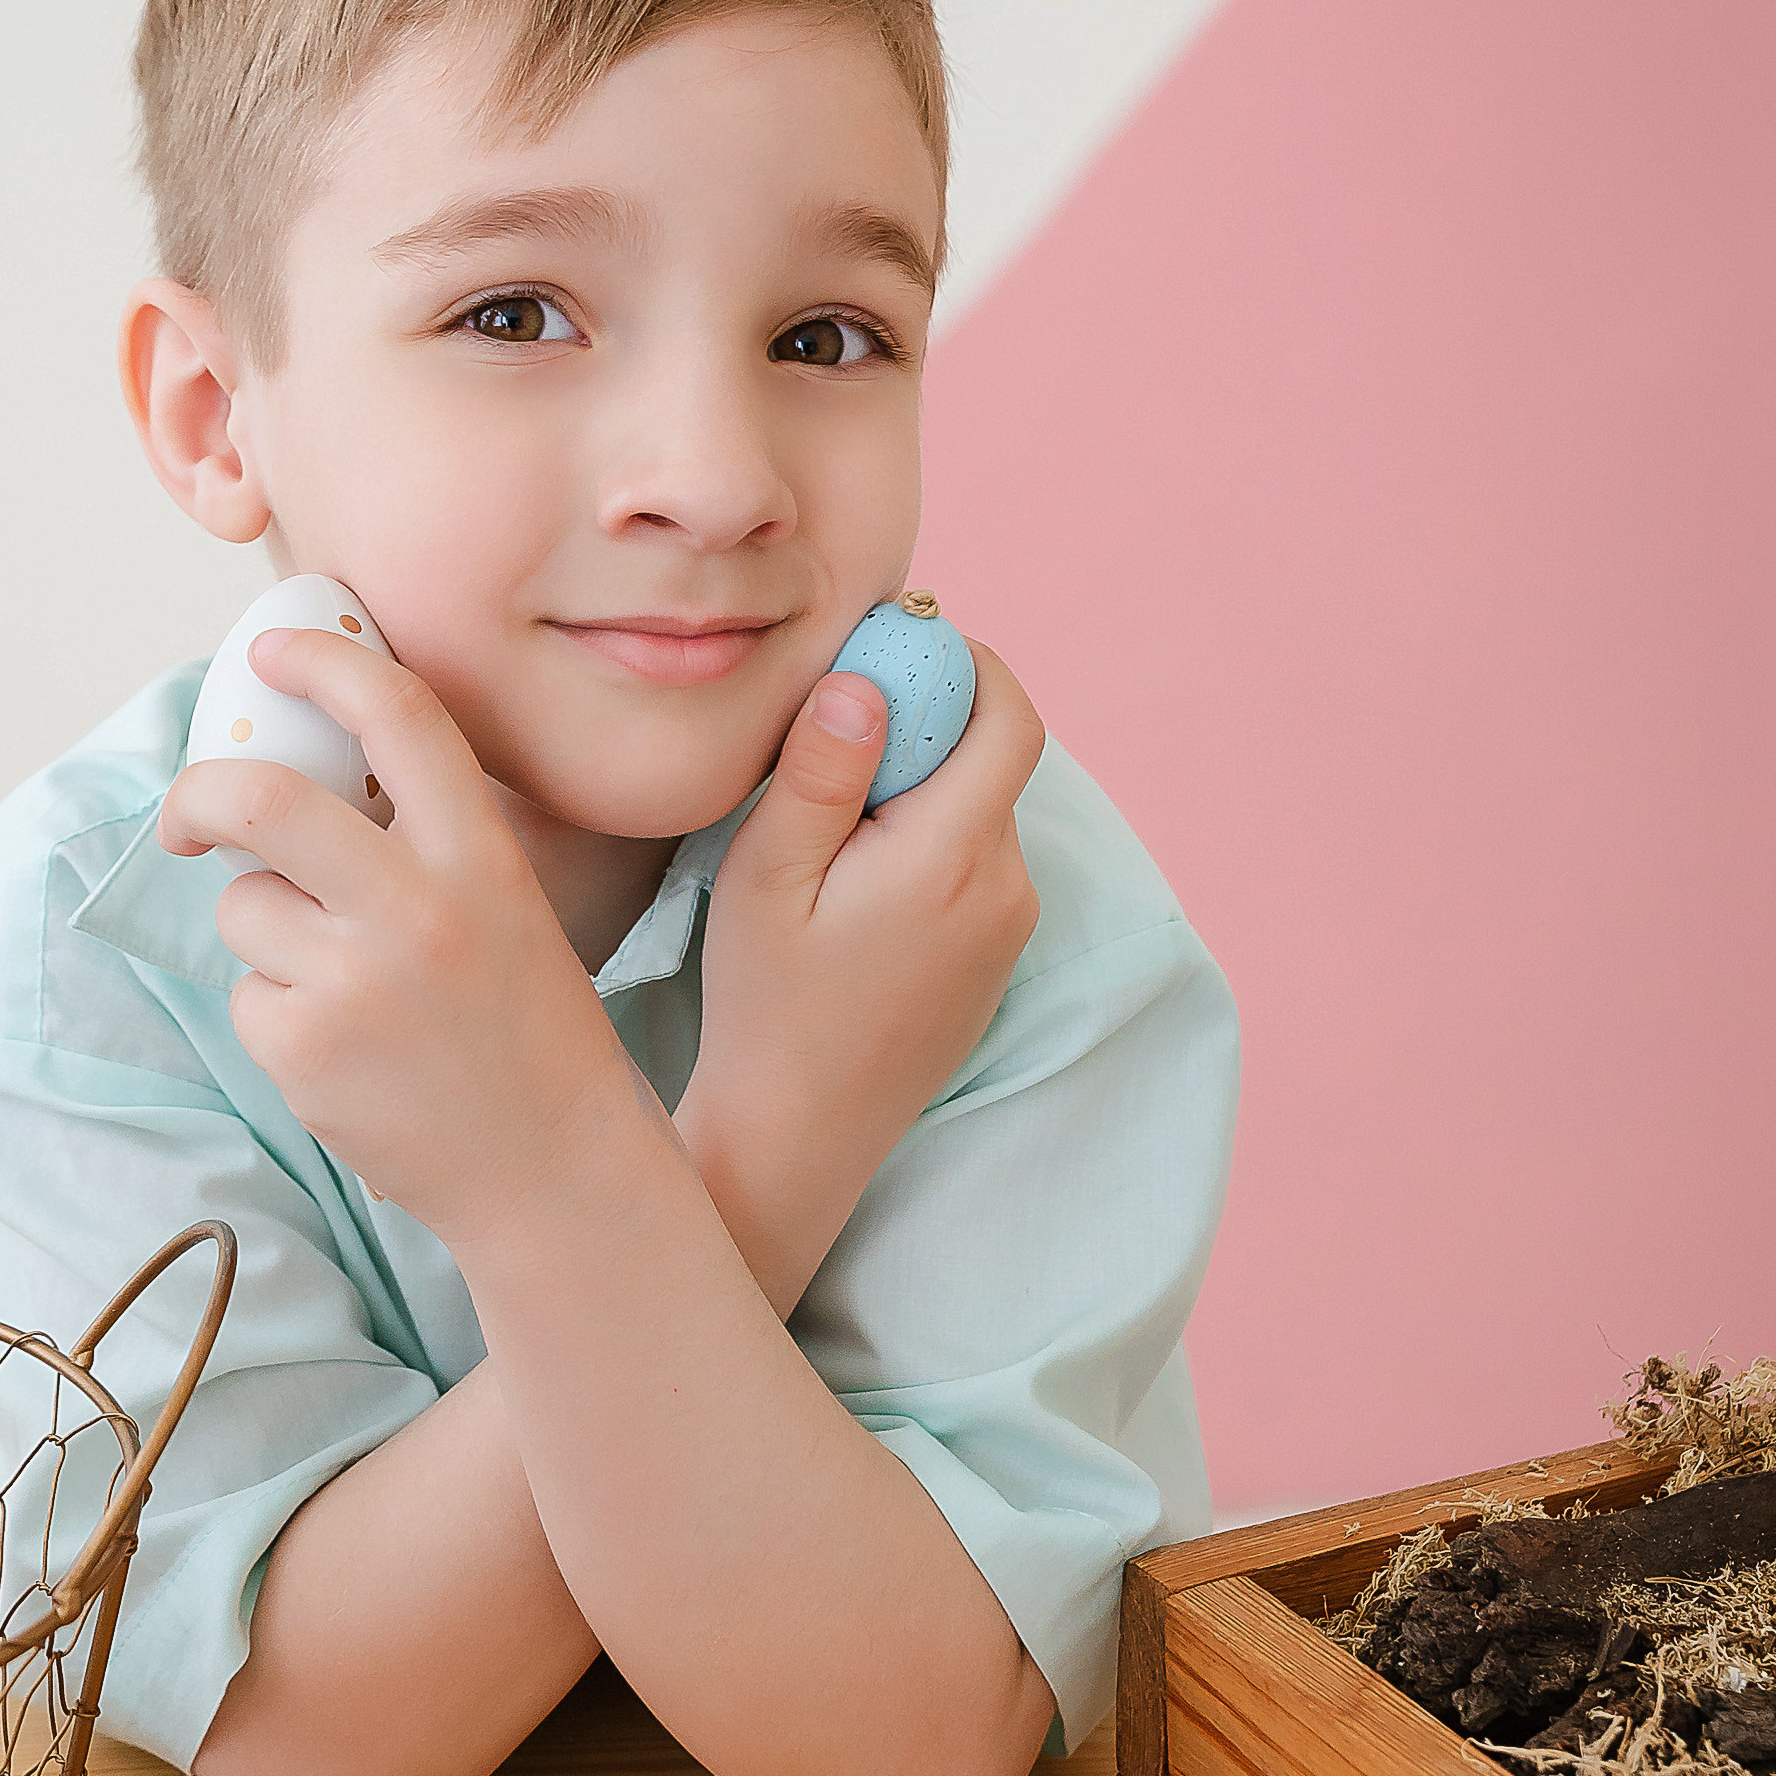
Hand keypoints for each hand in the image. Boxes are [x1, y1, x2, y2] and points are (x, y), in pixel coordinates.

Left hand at [158, 628, 647, 1244]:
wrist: (553, 1168)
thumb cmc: (523, 1026)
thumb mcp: (503, 905)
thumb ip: (419, 838)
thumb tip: (300, 770)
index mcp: (481, 856)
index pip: (398, 716)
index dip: (323, 662)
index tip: (272, 652)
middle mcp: (418, 908)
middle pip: (261, 801)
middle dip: (199, 793)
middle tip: (188, 816)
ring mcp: (355, 983)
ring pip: (246, 908)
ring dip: (270, 934)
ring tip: (346, 988)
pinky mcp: (305, 1050)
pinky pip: (250, 995)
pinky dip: (280, 1016)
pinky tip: (347, 1052)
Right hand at [677, 641, 1044, 1309]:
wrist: (797, 1134)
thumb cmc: (767, 1006)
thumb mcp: (768, 878)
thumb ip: (820, 772)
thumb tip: (865, 681)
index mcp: (955, 858)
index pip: (1008, 718)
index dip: (966, 661)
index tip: (898, 640)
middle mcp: (1005, 890)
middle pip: (992, 759)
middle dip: (929, 720)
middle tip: (839, 720)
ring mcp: (1007, 931)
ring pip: (980, 812)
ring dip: (922, 786)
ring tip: (830, 814)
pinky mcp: (993, 961)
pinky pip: (974, 865)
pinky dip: (927, 839)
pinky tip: (851, 876)